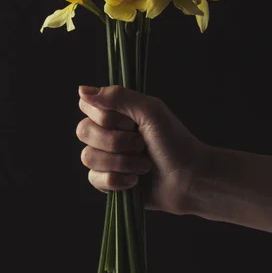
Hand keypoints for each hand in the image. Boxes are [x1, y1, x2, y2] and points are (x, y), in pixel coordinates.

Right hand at [76, 85, 205, 214]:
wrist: (189, 180)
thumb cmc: (175, 142)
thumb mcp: (150, 111)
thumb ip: (117, 96)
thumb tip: (81, 90)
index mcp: (118, 113)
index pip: (87, 106)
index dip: (105, 116)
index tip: (130, 121)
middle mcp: (109, 133)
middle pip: (83, 131)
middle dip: (115, 141)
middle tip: (141, 144)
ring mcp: (107, 158)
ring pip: (88, 157)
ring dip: (121, 162)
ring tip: (143, 165)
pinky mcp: (108, 182)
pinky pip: (94, 179)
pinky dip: (118, 181)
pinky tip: (136, 181)